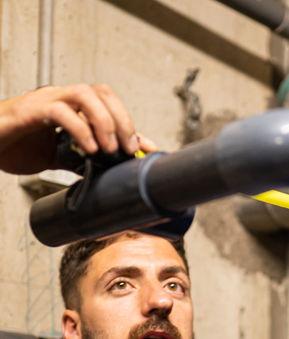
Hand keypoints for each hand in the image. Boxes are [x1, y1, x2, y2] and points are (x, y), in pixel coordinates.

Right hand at [0, 84, 157, 174]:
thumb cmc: (17, 146)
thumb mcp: (61, 156)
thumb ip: (87, 156)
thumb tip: (117, 167)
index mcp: (69, 106)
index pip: (106, 101)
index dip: (127, 121)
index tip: (141, 147)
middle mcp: (59, 98)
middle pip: (100, 92)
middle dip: (121, 120)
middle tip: (128, 149)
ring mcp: (43, 101)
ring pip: (82, 94)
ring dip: (104, 121)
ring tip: (110, 149)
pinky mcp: (28, 112)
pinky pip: (59, 111)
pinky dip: (79, 128)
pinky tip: (88, 148)